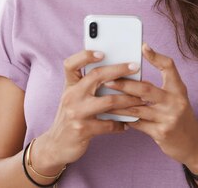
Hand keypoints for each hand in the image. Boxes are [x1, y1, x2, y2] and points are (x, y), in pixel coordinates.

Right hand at [40, 49, 146, 166]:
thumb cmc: (72, 117)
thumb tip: (119, 73)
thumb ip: (89, 86)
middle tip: (136, 67)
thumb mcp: (75, 98)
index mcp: (70, 86)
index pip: (71, 64)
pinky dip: (121, 124)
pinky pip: (108, 124)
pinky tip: (128, 124)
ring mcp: (76, 113)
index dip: (85, 56)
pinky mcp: (82, 130)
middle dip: (119, 70)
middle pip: (96, 76)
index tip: (102, 52)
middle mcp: (71, 96)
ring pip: (109, 100)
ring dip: (128, 100)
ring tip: (141, 99)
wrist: (56, 145)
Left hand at [103, 43, 197, 167]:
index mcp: (179, 89)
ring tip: (103, 98)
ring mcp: (168, 118)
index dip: (156, 56)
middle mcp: (175, 102)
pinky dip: (124, 119)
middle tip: (107, 79)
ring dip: (118, 103)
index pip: (169, 67)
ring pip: (137, 108)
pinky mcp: (161, 132)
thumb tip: (133, 74)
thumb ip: (160, 87)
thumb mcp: (176, 97)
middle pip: (146, 89)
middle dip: (124, 84)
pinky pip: (137, 124)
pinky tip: (113, 115)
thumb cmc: (179, 115)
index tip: (143, 47)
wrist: (192, 143)